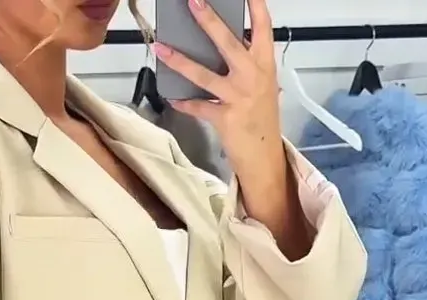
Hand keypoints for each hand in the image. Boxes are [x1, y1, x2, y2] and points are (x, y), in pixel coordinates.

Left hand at [153, 0, 279, 169]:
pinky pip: (198, 107)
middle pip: (228, 42)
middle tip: (193, 1)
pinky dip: (184, 103)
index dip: (255, 5)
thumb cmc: (262, 118)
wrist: (265, 157)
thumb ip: (248, 62)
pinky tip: (172, 97)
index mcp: (265, 64)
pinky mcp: (225, 117)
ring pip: (204, 74)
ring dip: (179, 61)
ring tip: (161, 47)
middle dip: (209, 20)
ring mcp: (238, 97)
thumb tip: (224, 42)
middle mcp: (253, 76)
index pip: (263, 26)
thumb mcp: (263, 84)